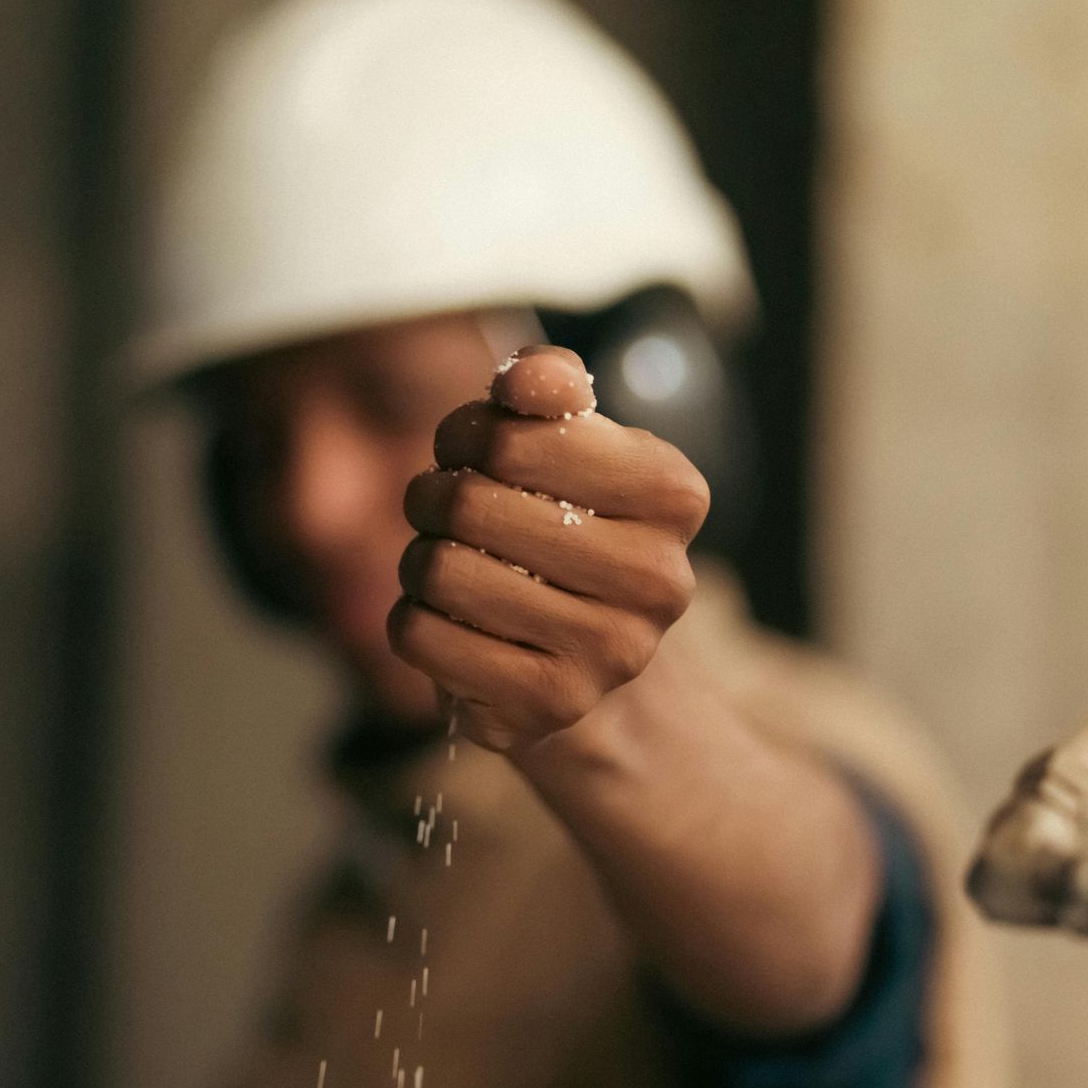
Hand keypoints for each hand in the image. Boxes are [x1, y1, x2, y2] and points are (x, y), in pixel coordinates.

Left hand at [389, 346, 709, 752]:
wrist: (585, 653)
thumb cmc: (565, 522)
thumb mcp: (568, 443)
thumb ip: (550, 390)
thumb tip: (527, 379)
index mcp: (674, 495)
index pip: (517, 437)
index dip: (469, 433)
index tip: (474, 451)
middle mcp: (660, 580)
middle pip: (472, 503)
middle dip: (436, 495)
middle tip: (447, 509)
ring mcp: (610, 654)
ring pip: (440, 572)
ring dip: (419, 559)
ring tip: (448, 564)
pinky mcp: (549, 708)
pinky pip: (423, 638)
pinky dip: (413, 621)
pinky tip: (449, 622)